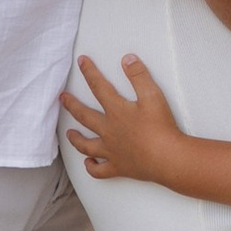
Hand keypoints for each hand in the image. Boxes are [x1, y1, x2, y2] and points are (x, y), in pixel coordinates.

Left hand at [63, 54, 185, 182]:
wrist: (167, 157)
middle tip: (62, 98)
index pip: (98, 87)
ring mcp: (111, 151)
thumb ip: (139, 76)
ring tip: (69, 133)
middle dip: (71, 105)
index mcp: (116, 111)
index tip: (81, 62)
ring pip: (86, 145)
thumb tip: (127, 59)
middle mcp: (109, 131)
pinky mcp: (118, 167)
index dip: (89, 72)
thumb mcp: (153, 95)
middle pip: (84, 116)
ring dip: (76, 138)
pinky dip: (91, 167)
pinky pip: (99, 171)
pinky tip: (88, 163)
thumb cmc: (161, 127)